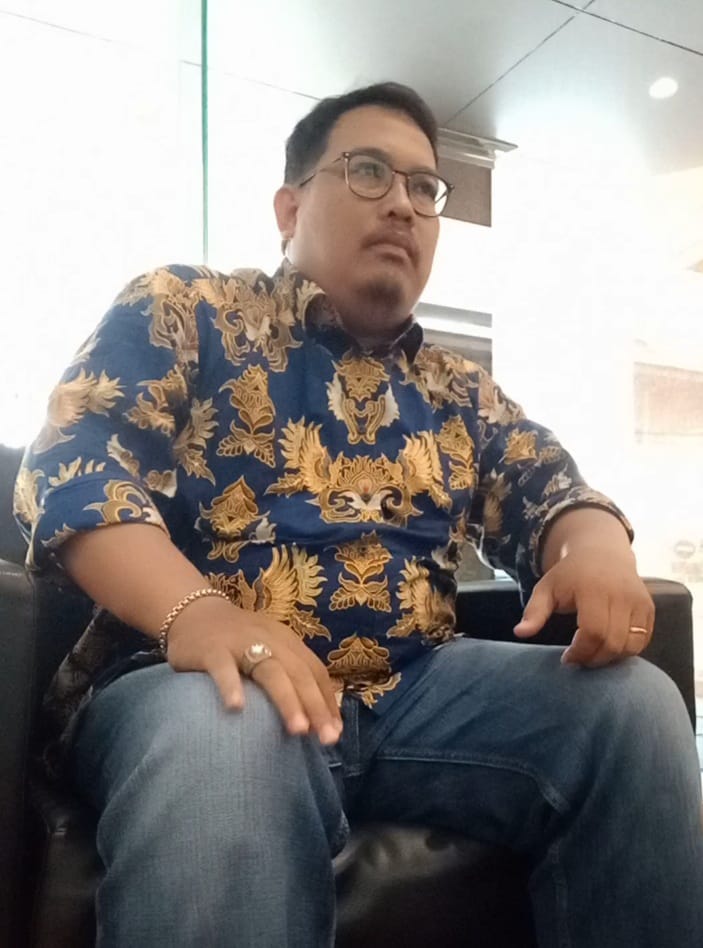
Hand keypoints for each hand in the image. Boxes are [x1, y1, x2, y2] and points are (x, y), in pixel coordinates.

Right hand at [166, 597, 342, 743]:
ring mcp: (240, 643)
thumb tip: (312, 718)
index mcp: (287, 641)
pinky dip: (231, 686)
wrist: (192, 611)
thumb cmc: (236, 641)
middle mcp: (270, 639)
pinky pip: (222, 668)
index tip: (336, 732)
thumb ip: (287, 675)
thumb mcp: (267, 650)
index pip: (315, 671)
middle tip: (328, 739)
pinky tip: (237, 709)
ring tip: (299, 730)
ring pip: (270, 671)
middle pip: (299, 673)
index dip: (327, 701)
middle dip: (316, 706)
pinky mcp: (212, 649)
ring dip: (287, 700)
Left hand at [513, 548, 654, 666]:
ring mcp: (639, 602)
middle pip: (613, 642)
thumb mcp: (546, 588)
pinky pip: (642, 640)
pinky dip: (626, 650)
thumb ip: (534, 611)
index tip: (567, 658)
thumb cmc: (570, 574)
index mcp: (593, 589)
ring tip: (593, 653)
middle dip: (594, 658)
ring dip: (611, 657)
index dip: (581, 651)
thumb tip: (520, 633)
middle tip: (579, 659)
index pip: (593, 631)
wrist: (602, 553)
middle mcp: (621, 595)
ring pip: (630, 645)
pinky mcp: (648, 609)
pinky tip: (608, 646)